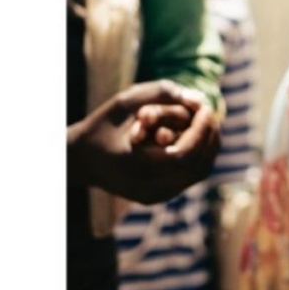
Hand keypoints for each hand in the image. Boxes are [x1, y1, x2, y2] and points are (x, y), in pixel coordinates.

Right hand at [68, 79, 219, 203]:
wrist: (80, 160)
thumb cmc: (102, 126)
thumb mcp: (126, 101)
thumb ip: (162, 94)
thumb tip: (201, 99)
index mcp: (137, 169)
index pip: (183, 156)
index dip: (200, 131)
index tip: (205, 108)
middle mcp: (149, 188)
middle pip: (198, 166)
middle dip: (208, 135)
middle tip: (206, 111)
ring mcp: (156, 196)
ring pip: (199, 172)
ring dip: (208, 144)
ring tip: (204, 120)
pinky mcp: (160, 195)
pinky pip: (191, 176)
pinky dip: (199, 154)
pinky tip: (196, 133)